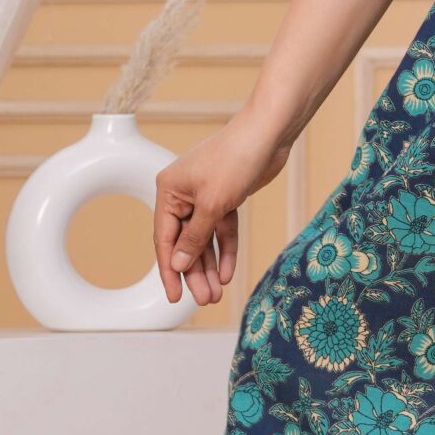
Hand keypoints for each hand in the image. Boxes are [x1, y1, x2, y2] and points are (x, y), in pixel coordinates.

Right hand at [153, 112, 292, 306]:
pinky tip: (228, 272)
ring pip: (205, 239)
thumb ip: (195, 237)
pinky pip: (223, 230)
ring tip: (216, 294)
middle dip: (195, 273)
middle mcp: (183, 194)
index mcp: (169, 191)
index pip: (165, 239)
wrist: (269, 134)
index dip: (171, 271)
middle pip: (185, 243)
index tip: (175, 298)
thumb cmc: (235, 160)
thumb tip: (179, 264)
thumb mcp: (213, 204)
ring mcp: (205, 196)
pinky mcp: (227, 197)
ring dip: (210, 266)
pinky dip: (226, 249)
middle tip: (206, 300)